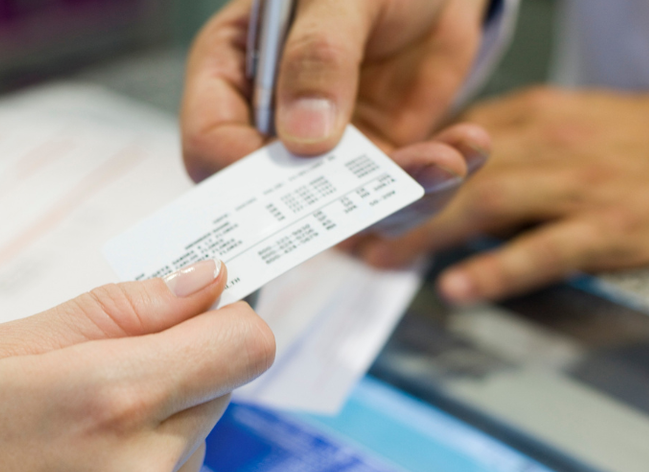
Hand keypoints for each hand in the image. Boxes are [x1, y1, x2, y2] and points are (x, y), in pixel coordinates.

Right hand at [0, 260, 274, 471]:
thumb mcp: (12, 344)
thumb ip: (124, 309)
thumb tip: (204, 281)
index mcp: (113, 401)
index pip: (244, 345)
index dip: (226, 313)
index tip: (202, 299)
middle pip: (222, 385)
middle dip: (181, 360)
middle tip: (110, 357)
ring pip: (198, 432)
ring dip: (159, 412)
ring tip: (78, 418)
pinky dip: (144, 457)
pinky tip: (81, 457)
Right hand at [182, 0, 488, 180]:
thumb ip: (319, 55)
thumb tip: (304, 138)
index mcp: (233, 74)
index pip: (210, 144)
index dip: (242, 172)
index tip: (300, 171)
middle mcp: (271, 124)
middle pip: (274, 196)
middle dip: (333, 204)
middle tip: (385, 194)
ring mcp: (326, 150)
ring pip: (347, 209)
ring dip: (400, 198)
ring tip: (448, 161)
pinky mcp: (377, 159)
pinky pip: (398, 195)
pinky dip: (437, 180)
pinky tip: (468, 145)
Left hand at [346, 88, 648, 303]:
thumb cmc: (632, 147)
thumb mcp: (567, 128)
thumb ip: (507, 147)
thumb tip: (438, 175)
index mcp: (532, 117)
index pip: (444, 144)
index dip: (394, 176)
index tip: (356, 201)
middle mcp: (549, 141)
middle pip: (454, 174)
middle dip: (395, 208)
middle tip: (351, 237)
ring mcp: (580, 183)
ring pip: (487, 203)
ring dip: (426, 236)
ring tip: (383, 260)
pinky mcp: (612, 224)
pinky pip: (546, 248)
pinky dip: (497, 268)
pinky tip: (457, 287)